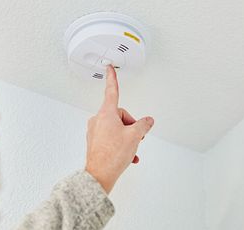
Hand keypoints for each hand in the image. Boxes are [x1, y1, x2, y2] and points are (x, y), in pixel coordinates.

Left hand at [84, 65, 153, 193]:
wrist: (99, 176)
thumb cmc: (112, 155)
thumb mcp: (134, 136)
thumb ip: (143, 125)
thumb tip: (148, 121)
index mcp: (106, 114)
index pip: (111, 91)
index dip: (112, 78)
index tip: (110, 68)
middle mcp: (98, 120)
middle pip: (120, 115)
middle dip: (131, 125)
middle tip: (136, 137)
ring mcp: (95, 132)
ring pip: (117, 128)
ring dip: (127, 137)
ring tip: (131, 150)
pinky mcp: (95, 142)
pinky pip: (112, 138)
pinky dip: (122, 145)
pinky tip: (129, 156)